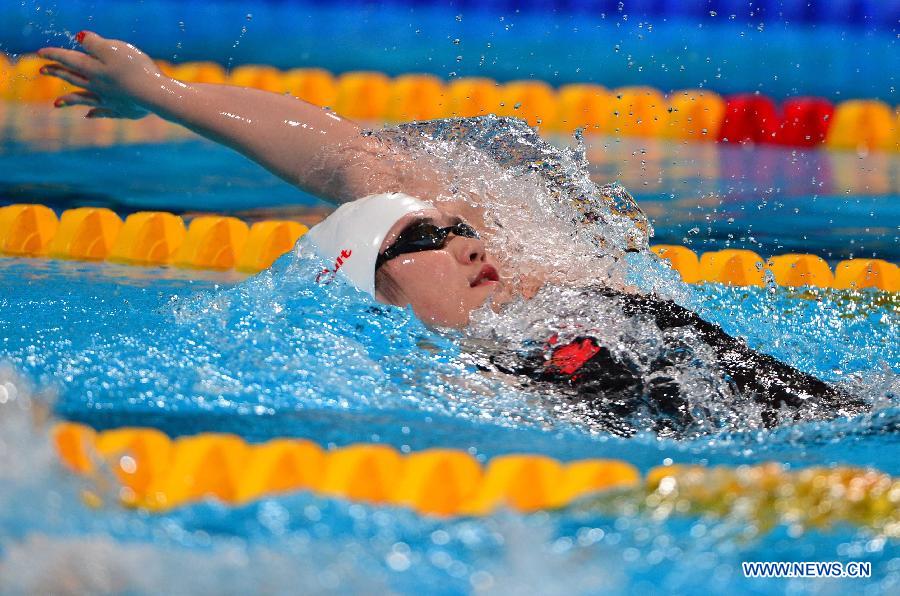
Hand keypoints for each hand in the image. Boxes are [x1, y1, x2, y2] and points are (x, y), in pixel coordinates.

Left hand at [37, 31, 163, 118]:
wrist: (155, 94)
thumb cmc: (135, 70)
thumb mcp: (113, 48)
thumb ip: (94, 43)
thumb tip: (80, 38)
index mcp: (93, 69)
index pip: (69, 60)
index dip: (54, 55)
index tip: (40, 53)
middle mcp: (97, 86)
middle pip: (73, 78)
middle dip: (58, 73)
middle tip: (43, 71)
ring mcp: (109, 100)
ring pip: (84, 99)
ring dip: (69, 100)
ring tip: (56, 104)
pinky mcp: (122, 111)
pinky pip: (104, 112)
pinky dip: (94, 113)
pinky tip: (88, 115)